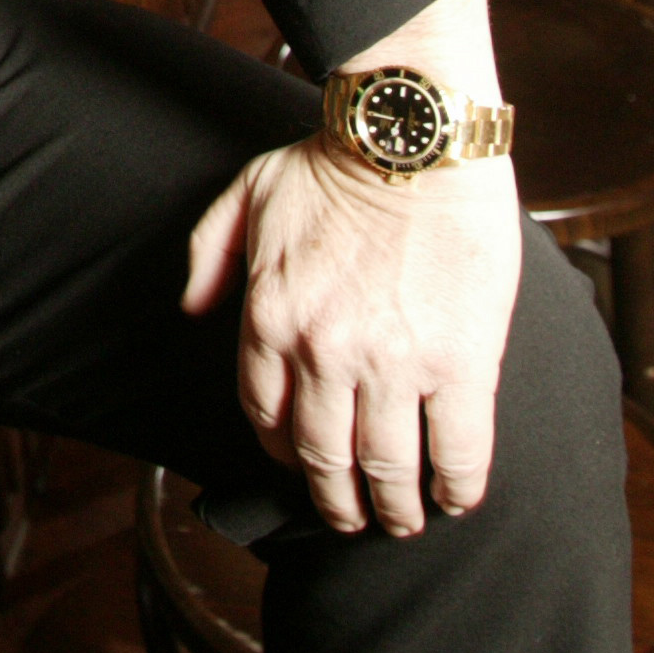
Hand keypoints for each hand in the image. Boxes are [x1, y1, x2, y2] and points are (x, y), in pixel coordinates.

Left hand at [181, 135, 521, 536]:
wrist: (414, 134)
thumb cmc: (335, 159)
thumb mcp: (246, 194)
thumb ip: (208, 255)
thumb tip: (193, 309)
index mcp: (268, 318)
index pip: (264, 415)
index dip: (283, 453)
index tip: (303, 467)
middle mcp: (321, 353)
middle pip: (322, 458)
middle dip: (335, 501)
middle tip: (352, 516)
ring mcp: (391, 363)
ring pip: (385, 467)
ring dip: (393, 507)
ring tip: (404, 518)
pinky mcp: (460, 363)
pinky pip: (456, 451)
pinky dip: (455, 487)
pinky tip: (457, 497)